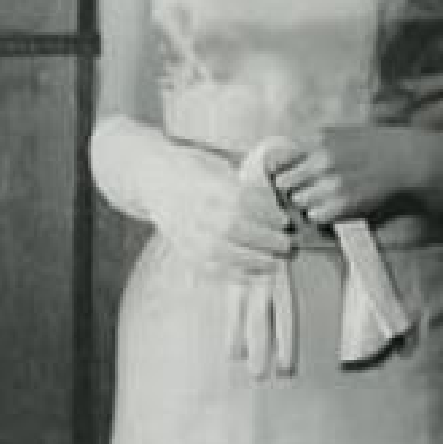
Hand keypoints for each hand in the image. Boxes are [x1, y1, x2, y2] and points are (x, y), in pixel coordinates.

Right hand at [150, 145, 295, 276]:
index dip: (266, 213)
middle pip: (231, 228)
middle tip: (287, 244)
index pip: (239, 201)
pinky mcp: (182, 250)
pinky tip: (255, 274)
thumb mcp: (218, 169)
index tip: (285, 220)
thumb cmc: (195, 172)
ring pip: (219, 252)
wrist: (154, 181)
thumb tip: (278, 207)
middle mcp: (192, 209)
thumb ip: (244, 187)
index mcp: (204, 184)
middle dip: (265, 239)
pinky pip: (208, 268)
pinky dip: (234, 274)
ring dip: (253, 261)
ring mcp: (184, 232)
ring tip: (276, 263)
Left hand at [271, 127, 422, 227]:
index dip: (278, 170)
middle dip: (293, 187)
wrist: (409, 161)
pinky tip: (337, 207)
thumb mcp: (341, 134)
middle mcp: (321, 160)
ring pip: (299, 202)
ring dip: (308, 202)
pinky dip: (323, 215)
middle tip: (308, 189)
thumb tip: (281, 160)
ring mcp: (331, 183)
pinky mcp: (343, 205)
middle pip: (285, 184)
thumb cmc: (377, 146)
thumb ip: (313, 145)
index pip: (276, 158)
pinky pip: (316, 216)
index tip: (282, 176)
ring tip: (327, 197)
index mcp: (318, 139)